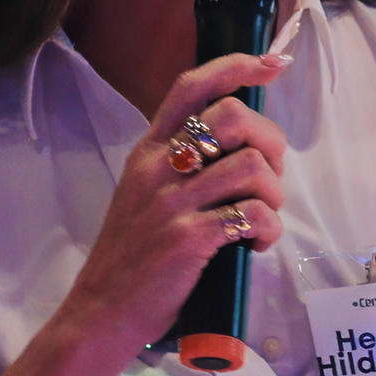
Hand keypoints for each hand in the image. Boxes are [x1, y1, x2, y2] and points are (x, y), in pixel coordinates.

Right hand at [63, 51, 292, 351]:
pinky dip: (268, 228)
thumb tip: (238, 147)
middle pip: (233, 117)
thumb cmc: (131, 256)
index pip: (191, 87)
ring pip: (251, 167)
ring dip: (273, 193)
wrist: (101, 312)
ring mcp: (172, 203)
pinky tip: (256, 244)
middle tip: (269, 175)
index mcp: (147, 151)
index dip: (237, 66)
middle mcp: (158, 168)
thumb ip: (180, 166)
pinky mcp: (189, 238)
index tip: (274, 63)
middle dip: (270, 141)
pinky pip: (251, 215)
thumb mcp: (143, 195)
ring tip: (263, 217)